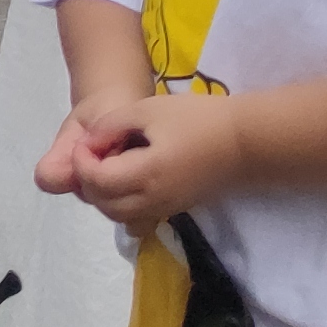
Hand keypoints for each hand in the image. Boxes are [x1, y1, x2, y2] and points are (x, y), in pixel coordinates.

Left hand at [45, 91, 247, 229]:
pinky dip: (121, 202)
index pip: (96, 180)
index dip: (82, 160)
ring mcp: (165, 209)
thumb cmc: (198, 119)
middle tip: (91, 153)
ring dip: (103, 195)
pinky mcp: (175, 209)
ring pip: (118, 215)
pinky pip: (137, 216)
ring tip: (106, 165)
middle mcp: (152, 200)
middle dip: (88, 180)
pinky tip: (126, 177)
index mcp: (144, 175)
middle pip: (103, 204)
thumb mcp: (147, 110)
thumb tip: (88, 143)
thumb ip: (111, 126)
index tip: (86, 140)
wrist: (244, 141)